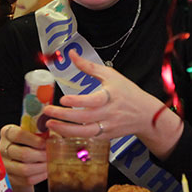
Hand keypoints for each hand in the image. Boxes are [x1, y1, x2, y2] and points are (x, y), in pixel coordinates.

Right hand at [0, 124, 46, 191]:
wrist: (18, 158)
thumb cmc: (28, 141)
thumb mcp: (32, 132)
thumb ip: (42, 132)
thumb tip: (56, 139)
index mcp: (7, 133)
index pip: (19, 135)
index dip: (36, 140)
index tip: (46, 143)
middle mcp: (2, 148)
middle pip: (24, 154)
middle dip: (42, 155)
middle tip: (52, 155)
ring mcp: (3, 165)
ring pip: (25, 169)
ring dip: (42, 167)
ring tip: (50, 163)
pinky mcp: (9, 178)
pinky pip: (26, 180)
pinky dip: (40, 176)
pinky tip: (46, 171)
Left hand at [42, 50, 167, 142]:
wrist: (145, 114)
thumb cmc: (127, 92)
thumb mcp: (111, 75)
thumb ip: (89, 66)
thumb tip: (72, 54)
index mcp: (111, 97)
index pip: (93, 101)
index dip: (78, 102)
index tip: (64, 99)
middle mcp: (109, 114)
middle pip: (84, 118)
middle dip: (63, 115)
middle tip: (47, 110)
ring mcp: (107, 127)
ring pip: (84, 132)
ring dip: (65, 129)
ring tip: (50, 124)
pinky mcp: (106, 136)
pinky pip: (88, 138)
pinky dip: (73, 136)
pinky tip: (61, 131)